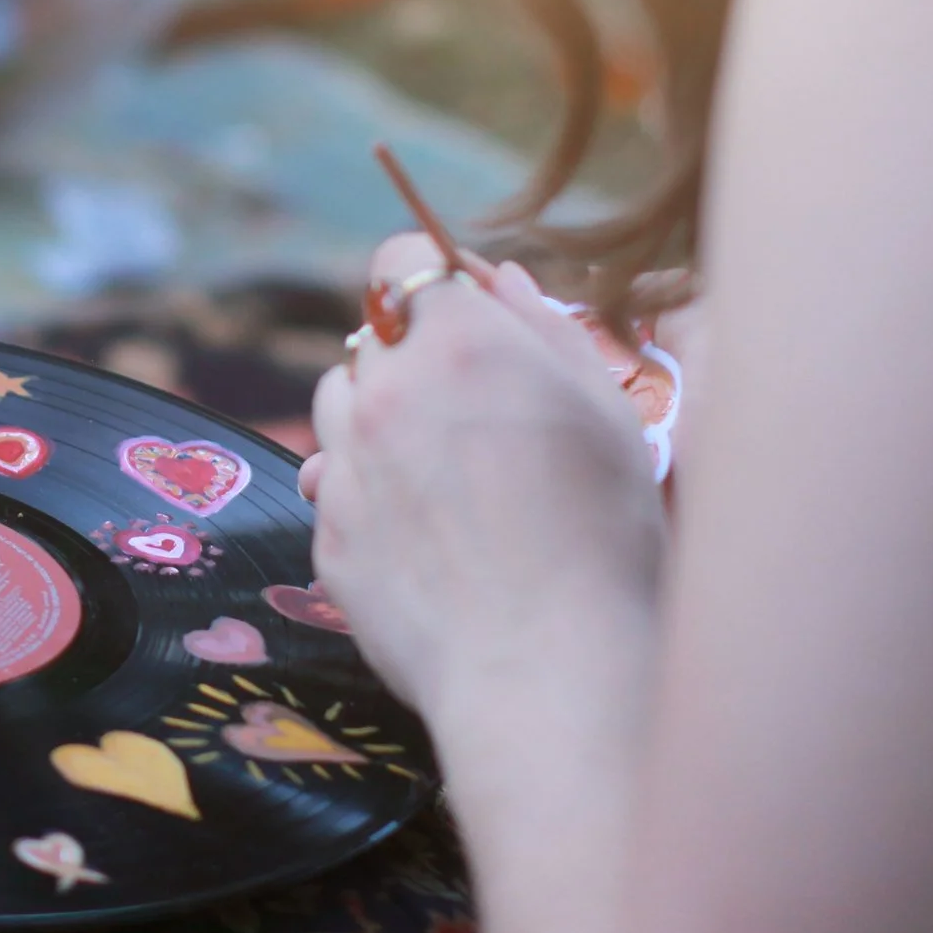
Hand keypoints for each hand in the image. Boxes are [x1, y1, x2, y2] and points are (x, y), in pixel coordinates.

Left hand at [301, 237, 666, 751]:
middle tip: (478, 413)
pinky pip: (335, 485)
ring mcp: (345, 465)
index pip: (402, 259)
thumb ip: (544, 329)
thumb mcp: (605, 414)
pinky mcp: (327, 534)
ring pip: (339, 404)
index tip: (464, 315)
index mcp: (455, 346)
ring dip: (378, 417)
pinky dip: (369, 491)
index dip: (432, 281)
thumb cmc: (603, 540)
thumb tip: (498, 280)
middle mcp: (382, 394)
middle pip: (371, 336)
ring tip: (447, 471)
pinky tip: (427, 532)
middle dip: (414, 355)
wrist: (548, 674)